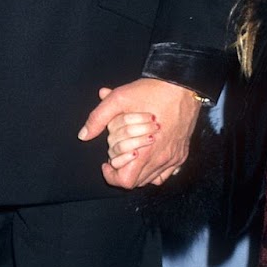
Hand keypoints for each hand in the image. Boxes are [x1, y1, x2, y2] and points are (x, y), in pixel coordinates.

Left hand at [79, 78, 201, 189]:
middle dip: (123, 170)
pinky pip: (166, 174)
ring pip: (151, 179)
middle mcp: (161, 158)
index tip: (106, 164)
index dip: (112, 176)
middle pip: (137, 182)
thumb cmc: (152, 91)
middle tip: (118, 153)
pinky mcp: (182, 154)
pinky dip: (155, 170)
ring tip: (132, 152)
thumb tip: (83, 135)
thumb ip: (98, 119)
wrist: (183, 85)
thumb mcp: (118, 99)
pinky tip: (148, 154)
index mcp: (145, 150)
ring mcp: (174, 158)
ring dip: (138, 170)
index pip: (126, 181)